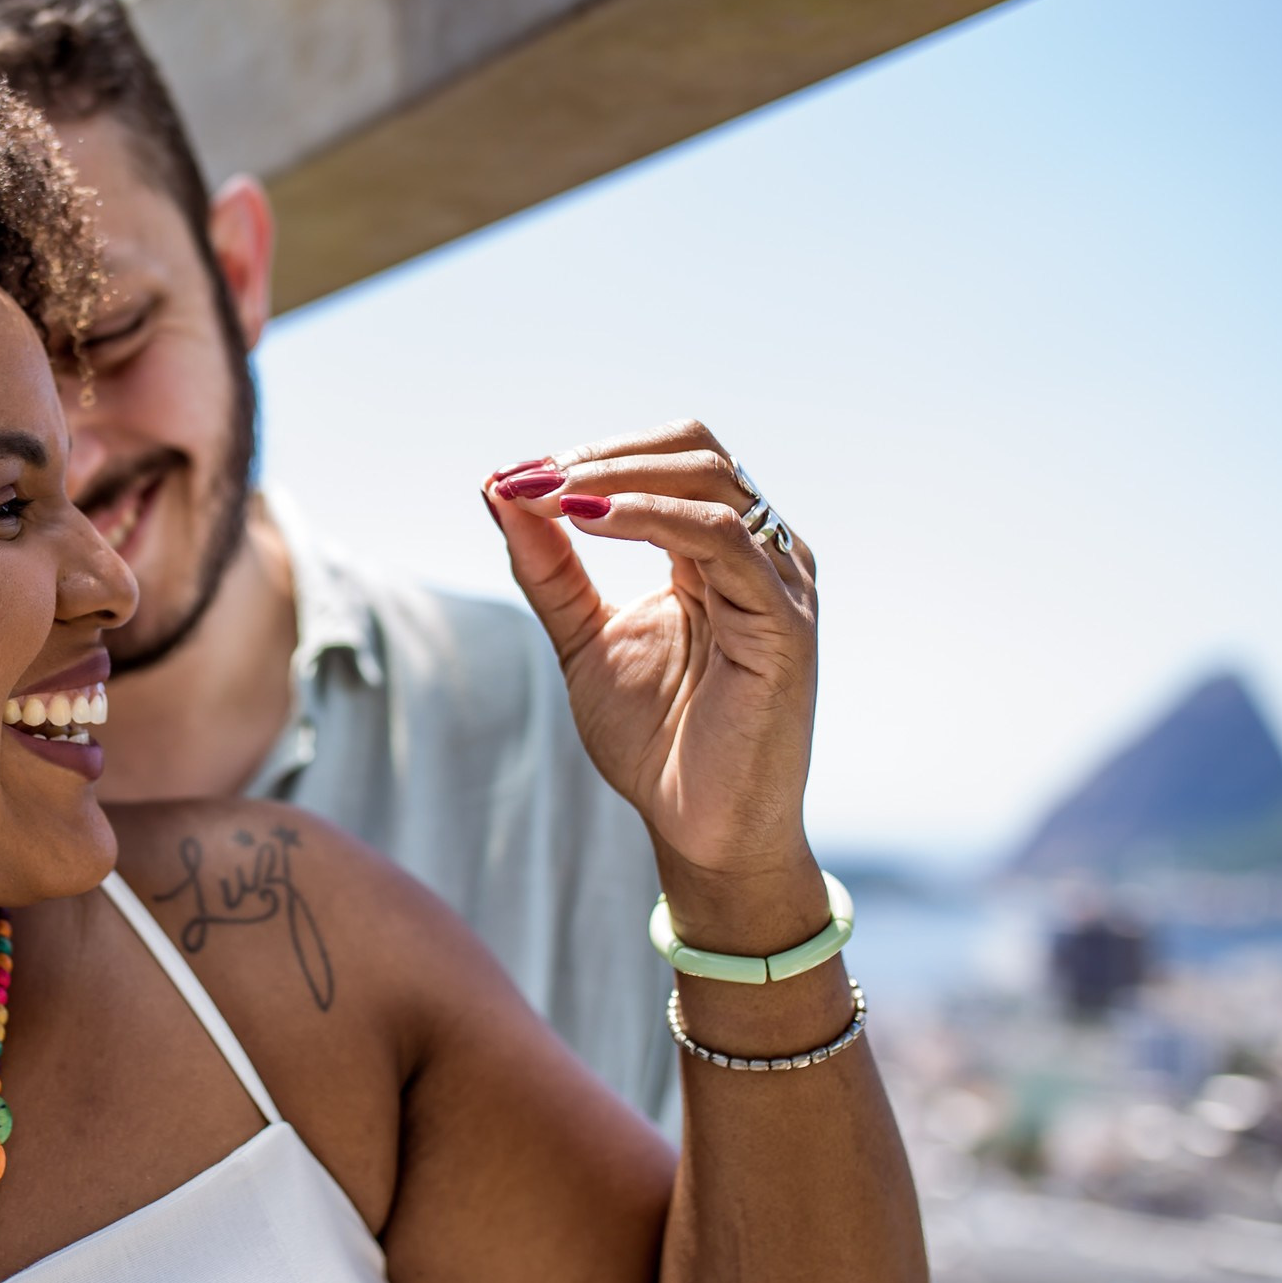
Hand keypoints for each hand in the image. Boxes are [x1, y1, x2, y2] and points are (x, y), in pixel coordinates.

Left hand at [483, 421, 818, 889]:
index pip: (664, 462)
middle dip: (600, 455)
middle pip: (693, 451)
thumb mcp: (582, 637)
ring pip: (707, 481)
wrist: (698, 831)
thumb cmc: (655, 742)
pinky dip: (649, 517)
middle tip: (526, 477)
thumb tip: (498, 489)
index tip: (510, 477)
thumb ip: (548, 567)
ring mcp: (779, 582)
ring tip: (547, 494)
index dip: (589, 455)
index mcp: (717, 552)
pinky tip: (587, 521)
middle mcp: (758, 554)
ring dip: (614, 477)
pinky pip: (721, 540)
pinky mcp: (784, 621)